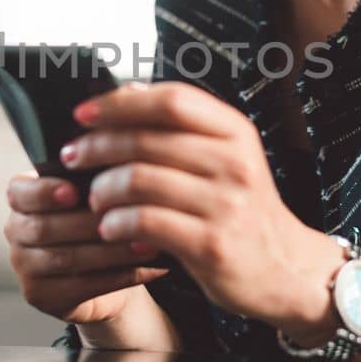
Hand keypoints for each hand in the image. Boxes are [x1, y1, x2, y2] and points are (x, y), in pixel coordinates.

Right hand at [3, 170, 170, 325]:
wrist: (105, 268)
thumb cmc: (98, 219)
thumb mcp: (93, 193)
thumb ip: (95, 179)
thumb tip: (120, 167)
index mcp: (21, 199)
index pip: (20, 192)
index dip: (44, 192)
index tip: (74, 192)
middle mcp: (15, 231)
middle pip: (44, 228)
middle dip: (89, 224)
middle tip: (128, 218)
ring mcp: (24, 267)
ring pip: (66, 259)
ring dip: (110, 252)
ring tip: (146, 246)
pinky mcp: (41, 296)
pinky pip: (81, 286)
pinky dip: (117, 276)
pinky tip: (144, 268)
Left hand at [61, 81, 339, 330]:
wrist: (286, 269)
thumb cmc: (245, 210)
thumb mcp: (229, 159)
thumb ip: (185, 129)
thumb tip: (128, 92)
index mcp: (235, 133)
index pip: (171, 100)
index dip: (121, 103)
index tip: (85, 113)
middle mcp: (234, 163)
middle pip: (146, 139)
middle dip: (98, 146)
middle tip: (73, 157)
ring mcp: (226, 204)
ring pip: (139, 180)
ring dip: (103, 189)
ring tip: (94, 200)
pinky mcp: (211, 244)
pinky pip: (146, 222)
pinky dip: (117, 223)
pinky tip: (110, 228)